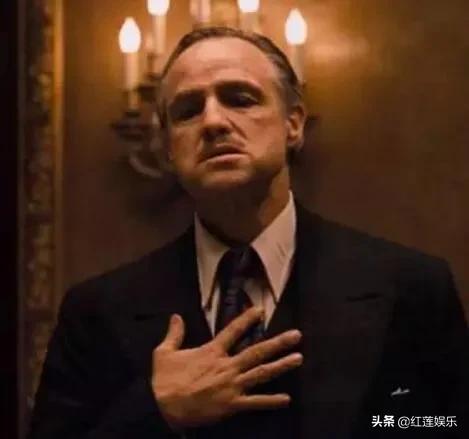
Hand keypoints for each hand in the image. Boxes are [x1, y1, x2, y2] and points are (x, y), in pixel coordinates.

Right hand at [151, 307, 302, 430]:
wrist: (162, 408)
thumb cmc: (164, 381)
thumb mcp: (164, 353)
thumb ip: (174, 333)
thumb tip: (176, 316)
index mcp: (212, 352)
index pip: (233, 330)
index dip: (247, 319)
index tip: (261, 310)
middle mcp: (226, 366)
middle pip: (257, 351)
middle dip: (278, 342)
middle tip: (296, 335)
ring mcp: (231, 386)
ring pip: (261, 373)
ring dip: (281, 365)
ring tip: (298, 358)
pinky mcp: (231, 405)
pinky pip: (255, 402)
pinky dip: (271, 401)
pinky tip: (286, 398)